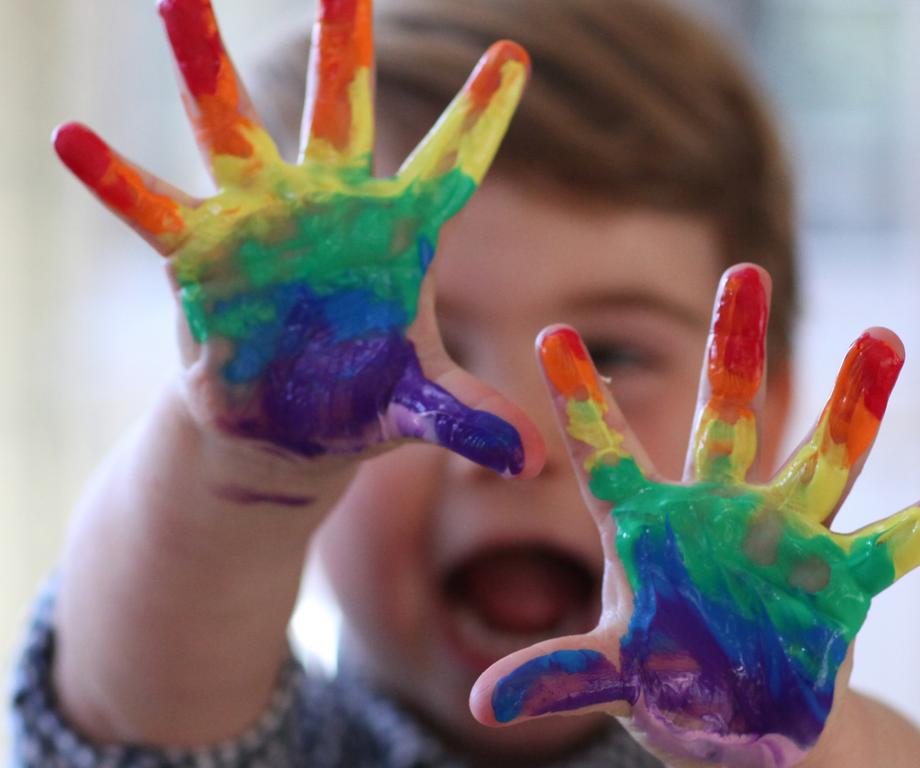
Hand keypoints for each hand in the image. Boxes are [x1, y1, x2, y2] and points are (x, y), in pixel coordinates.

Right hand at [52, 0, 539, 473]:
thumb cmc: (361, 403)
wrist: (288, 429)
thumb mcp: (419, 409)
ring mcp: (260, 224)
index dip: (479, 113)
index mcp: (396, 236)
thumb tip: (533, 461)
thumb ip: (470, 418)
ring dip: (203, 66)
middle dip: (342, 44)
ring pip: (231, 131)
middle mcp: (328, 210)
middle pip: (338, 112)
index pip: (449, 166)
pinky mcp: (201, 259)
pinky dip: (115, 180)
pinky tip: (71, 138)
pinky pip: (153, 211)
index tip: (513, 54)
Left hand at [471, 265, 919, 766]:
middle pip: (725, 417)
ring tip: (884, 338)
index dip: (579, 396)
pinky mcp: (839, 580)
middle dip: (734, 348)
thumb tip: (483, 703)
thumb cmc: (666, 684)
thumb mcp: (612, 675)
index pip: (605, 451)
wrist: (742, 725)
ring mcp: (783, 538)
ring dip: (854, 406)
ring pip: (820, 458)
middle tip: (744, 271)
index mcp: (647, 526)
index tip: (550, 332)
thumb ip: (559, 674)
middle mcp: (716, 512)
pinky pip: (888, 547)